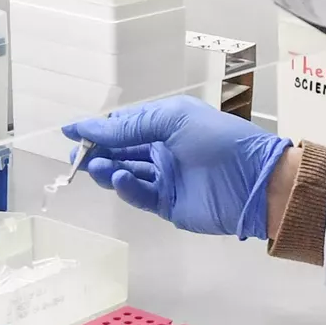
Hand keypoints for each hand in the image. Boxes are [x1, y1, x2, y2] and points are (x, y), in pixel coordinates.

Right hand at [63, 95, 290, 239]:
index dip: (98, 128)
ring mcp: (165, 178)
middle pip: (120, 151)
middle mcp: (163, 150)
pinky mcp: (168, 204)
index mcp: (166, 125)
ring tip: (96, 167)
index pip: (124, 125)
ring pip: (126, 173)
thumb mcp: (172, 119)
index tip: (70, 131)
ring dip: (108, 169)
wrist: (255, 181)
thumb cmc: (217, 139)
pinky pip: (140, 195)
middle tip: (75, 155)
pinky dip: (127, 188)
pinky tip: (121, 179)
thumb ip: (129, 126)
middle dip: (97, 151)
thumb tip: (88, 126)